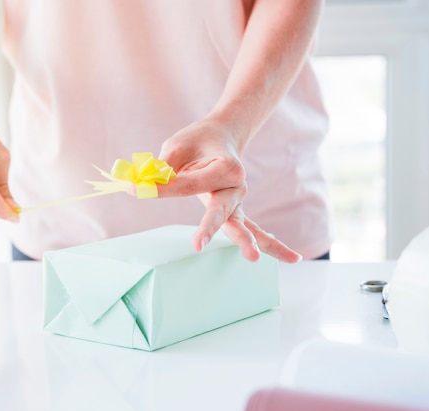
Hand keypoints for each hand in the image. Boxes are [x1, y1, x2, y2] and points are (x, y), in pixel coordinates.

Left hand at [157, 117, 301, 262]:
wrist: (223, 134)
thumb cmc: (197, 140)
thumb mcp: (176, 147)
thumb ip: (164, 169)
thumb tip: (144, 187)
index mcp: (225, 165)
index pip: (189, 184)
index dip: (162, 187)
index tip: (134, 187)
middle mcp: (237, 185)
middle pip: (220, 210)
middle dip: (207, 227)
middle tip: (198, 245)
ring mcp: (239, 200)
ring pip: (242, 224)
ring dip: (250, 241)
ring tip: (253, 257)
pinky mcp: (236, 210)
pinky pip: (251, 228)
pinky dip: (272, 244)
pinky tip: (294, 258)